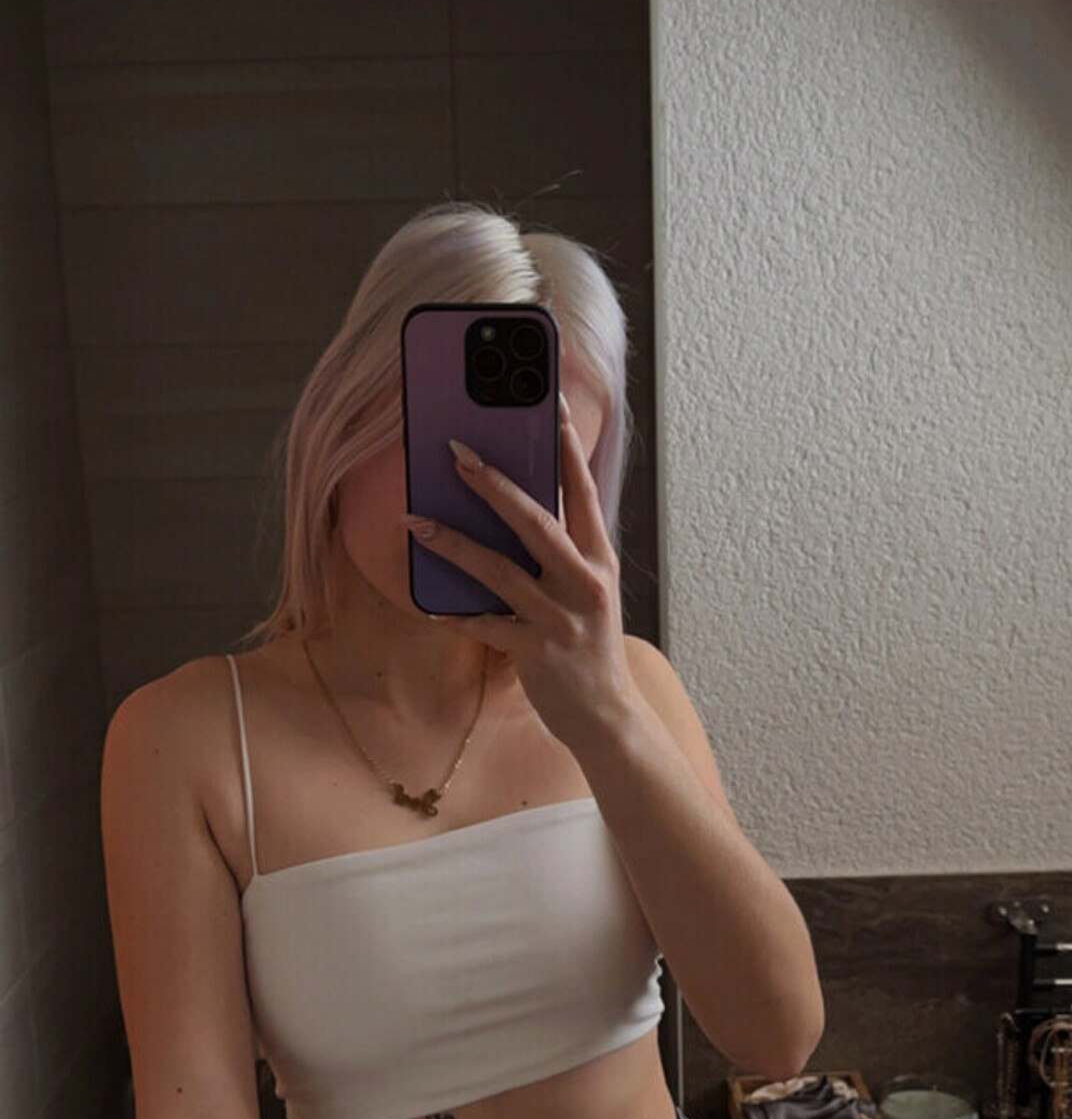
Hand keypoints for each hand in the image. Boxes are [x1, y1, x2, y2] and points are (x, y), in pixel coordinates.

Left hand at [401, 398, 636, 752]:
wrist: (608, 717)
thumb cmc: (589, 648)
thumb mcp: (587, 593)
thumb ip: (560, 555)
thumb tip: (514, 512)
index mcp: (599, 560)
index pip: (582, 491)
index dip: (566, 446)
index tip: (548, 401)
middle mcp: (584, 583)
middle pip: (536, 521)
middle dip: (493, 484)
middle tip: (455, 452)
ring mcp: (561, 618)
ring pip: (499, 570)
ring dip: (453, 543)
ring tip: (415, 522)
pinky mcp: (537, 652)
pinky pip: (485, 625)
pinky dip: (455, 614)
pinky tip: (429, 604)